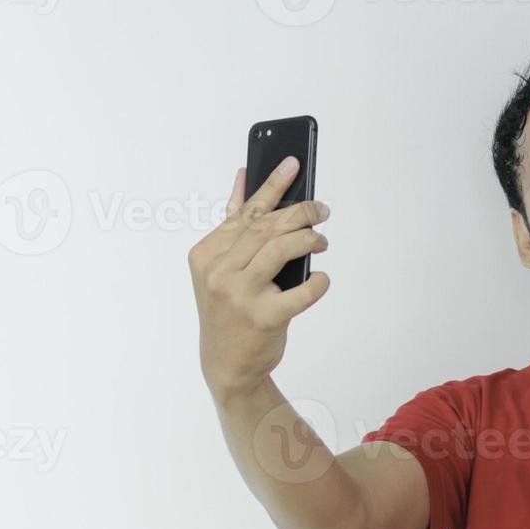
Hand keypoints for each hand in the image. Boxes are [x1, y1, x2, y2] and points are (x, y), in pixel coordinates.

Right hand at [188, 158, 330, 400]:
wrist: (226, 364)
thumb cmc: (229, 311)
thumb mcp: (220, 268)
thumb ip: (232, 225)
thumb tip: (243, 178)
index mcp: (206, 254)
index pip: (245, 212)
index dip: (272, 186)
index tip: (294, 164)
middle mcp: (219, 271)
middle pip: (266, 227)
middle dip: (300, 213)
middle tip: (322, 210)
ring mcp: (240, 295)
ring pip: (280, 249)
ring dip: (308, 239)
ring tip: (321, 240)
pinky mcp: (263, 318)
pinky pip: (301, 292)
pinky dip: (318, 282)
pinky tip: (321, 278)